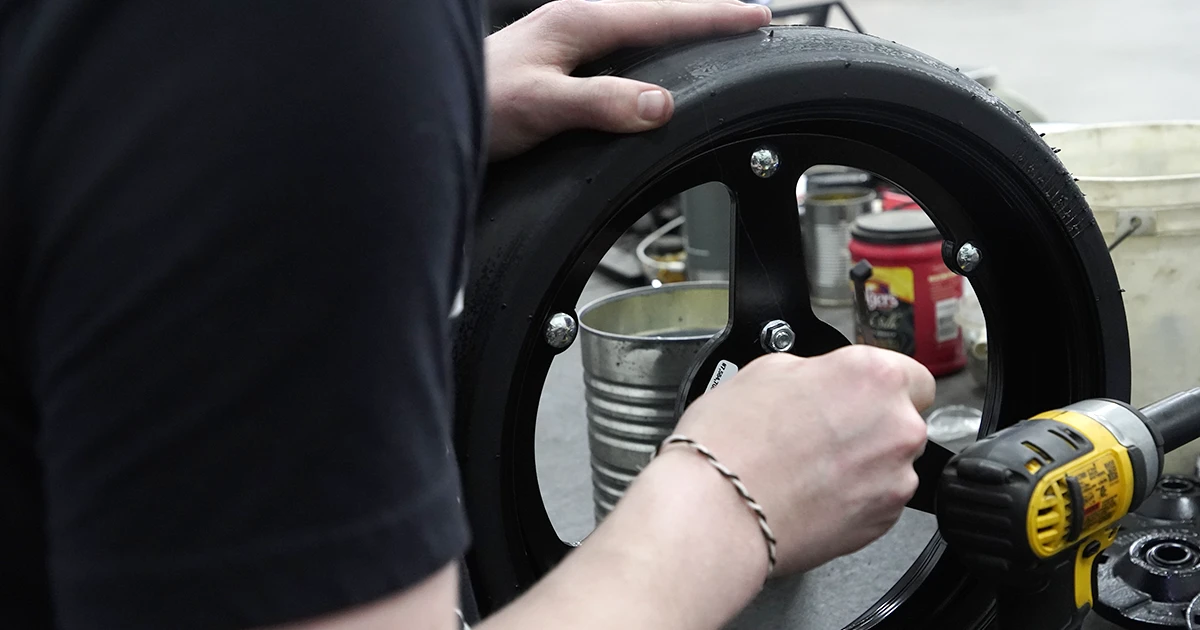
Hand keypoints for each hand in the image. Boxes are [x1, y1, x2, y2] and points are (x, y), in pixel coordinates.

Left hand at [484, 0, 771, 160]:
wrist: (428, 116)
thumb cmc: (475, 107)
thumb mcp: (543, 107)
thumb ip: (601, 103)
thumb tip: (660, 105)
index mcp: (579, 22)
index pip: (664, 13)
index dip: (715, 17)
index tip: (757, 17)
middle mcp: (576, 24)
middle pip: (658, 14)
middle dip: (706, 18)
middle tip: (750, 23)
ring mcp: (567, 43)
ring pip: (640, 31)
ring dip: (679, 34)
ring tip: (715, 41)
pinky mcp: (560, 65)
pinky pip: (623, 52)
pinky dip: (652, 55)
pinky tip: (656, 70)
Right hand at [666, 345, 934, 574]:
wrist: (718, 510)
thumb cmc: (732, 441)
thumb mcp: (765, 370)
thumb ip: (814, 372)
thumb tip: (820, 381)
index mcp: (873, 376)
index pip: (912, 376)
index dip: (879, 386)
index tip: (857, 395)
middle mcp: (897, 426)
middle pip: (901, 420)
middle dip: (868, 424)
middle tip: (819, 431)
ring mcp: (894, 479)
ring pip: (890, 463)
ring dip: (862, 463)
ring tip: (808, 466)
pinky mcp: (882, 522)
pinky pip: (877, 500)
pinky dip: (852, 497)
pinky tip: (811, 491)